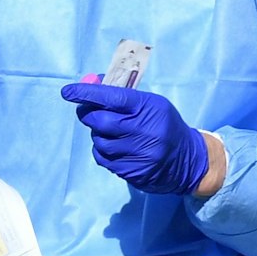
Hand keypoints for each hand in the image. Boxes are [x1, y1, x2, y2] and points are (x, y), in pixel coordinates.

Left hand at [60, 82, 210, 195]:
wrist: (189, 161)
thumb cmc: (165, 125)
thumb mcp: (152, 104)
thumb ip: (123, 95)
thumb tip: (90, 83)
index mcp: (149, 108)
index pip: (113, 98)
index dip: (87, 93)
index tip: (68, 91)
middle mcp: (144, 131)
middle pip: (100, 121)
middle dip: (88, 114)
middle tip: (88, 111)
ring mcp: (138, 154)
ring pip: (99, 141)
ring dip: (99, 135)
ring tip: (113, 133)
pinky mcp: (133, 172)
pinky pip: (104, 159)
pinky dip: (104, 151)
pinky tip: (116, 148)